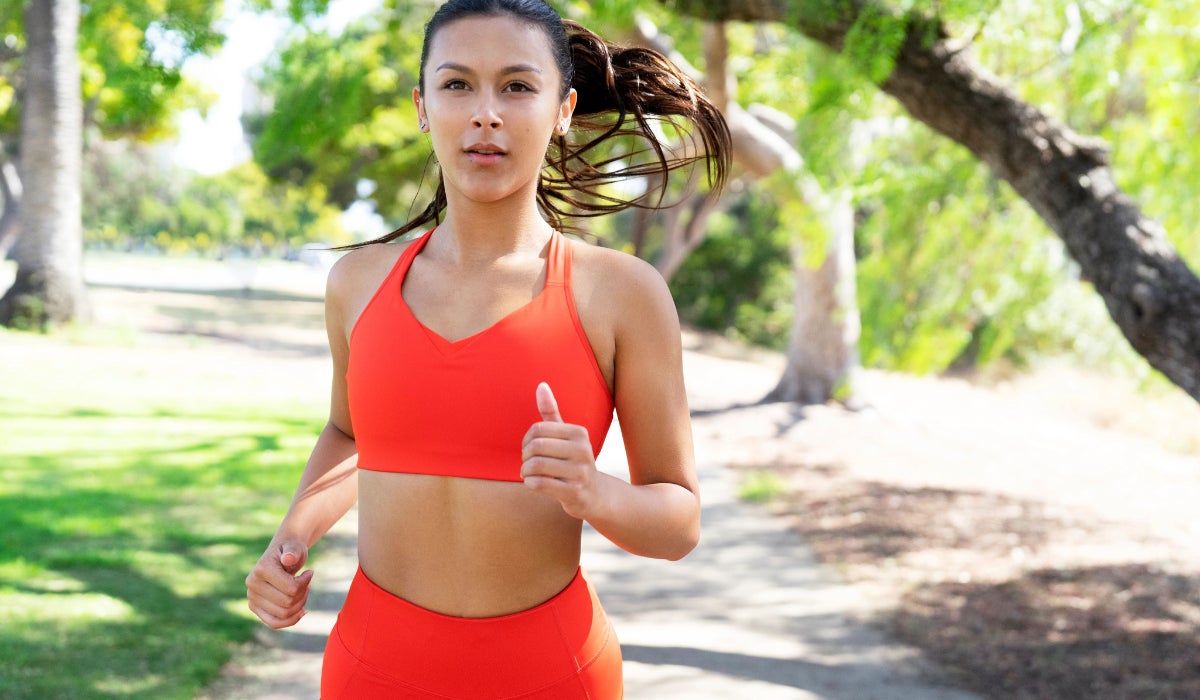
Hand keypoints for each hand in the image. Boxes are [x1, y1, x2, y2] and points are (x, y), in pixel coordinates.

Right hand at [245, 537, 313, 628]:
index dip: (305, 583)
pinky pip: (274, 623)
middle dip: (303, 594)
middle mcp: (252, 584)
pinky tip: (302, 611)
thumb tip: (288, 558)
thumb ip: (293, 551)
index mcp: (261, 569)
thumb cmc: (291, 550)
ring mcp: (252, 597)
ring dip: (299, 605)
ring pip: (283, 614)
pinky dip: (290, 620)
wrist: (282, 555)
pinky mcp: (255, 608)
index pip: (291, 588)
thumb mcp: (295, 547)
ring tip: (303, 592)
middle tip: (307, 583)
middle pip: (287, 603)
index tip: (310, 573)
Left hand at [521, 382, 606, 519]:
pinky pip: (541, 484)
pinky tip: (532, 483)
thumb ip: (551, 413)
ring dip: (525, 470)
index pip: (538, 428)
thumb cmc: (573, 461)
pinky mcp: (575, 492)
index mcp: (579, 433)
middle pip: (536, 446)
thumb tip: (541, 385)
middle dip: (524, 456)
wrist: (595, 494)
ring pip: (537, 465)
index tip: (528, 449)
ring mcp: (581, 472)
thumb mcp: (565, 436)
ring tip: (527, 473)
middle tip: (526, 463)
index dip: (526, 439)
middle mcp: (583, 450)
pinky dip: (530, 483)